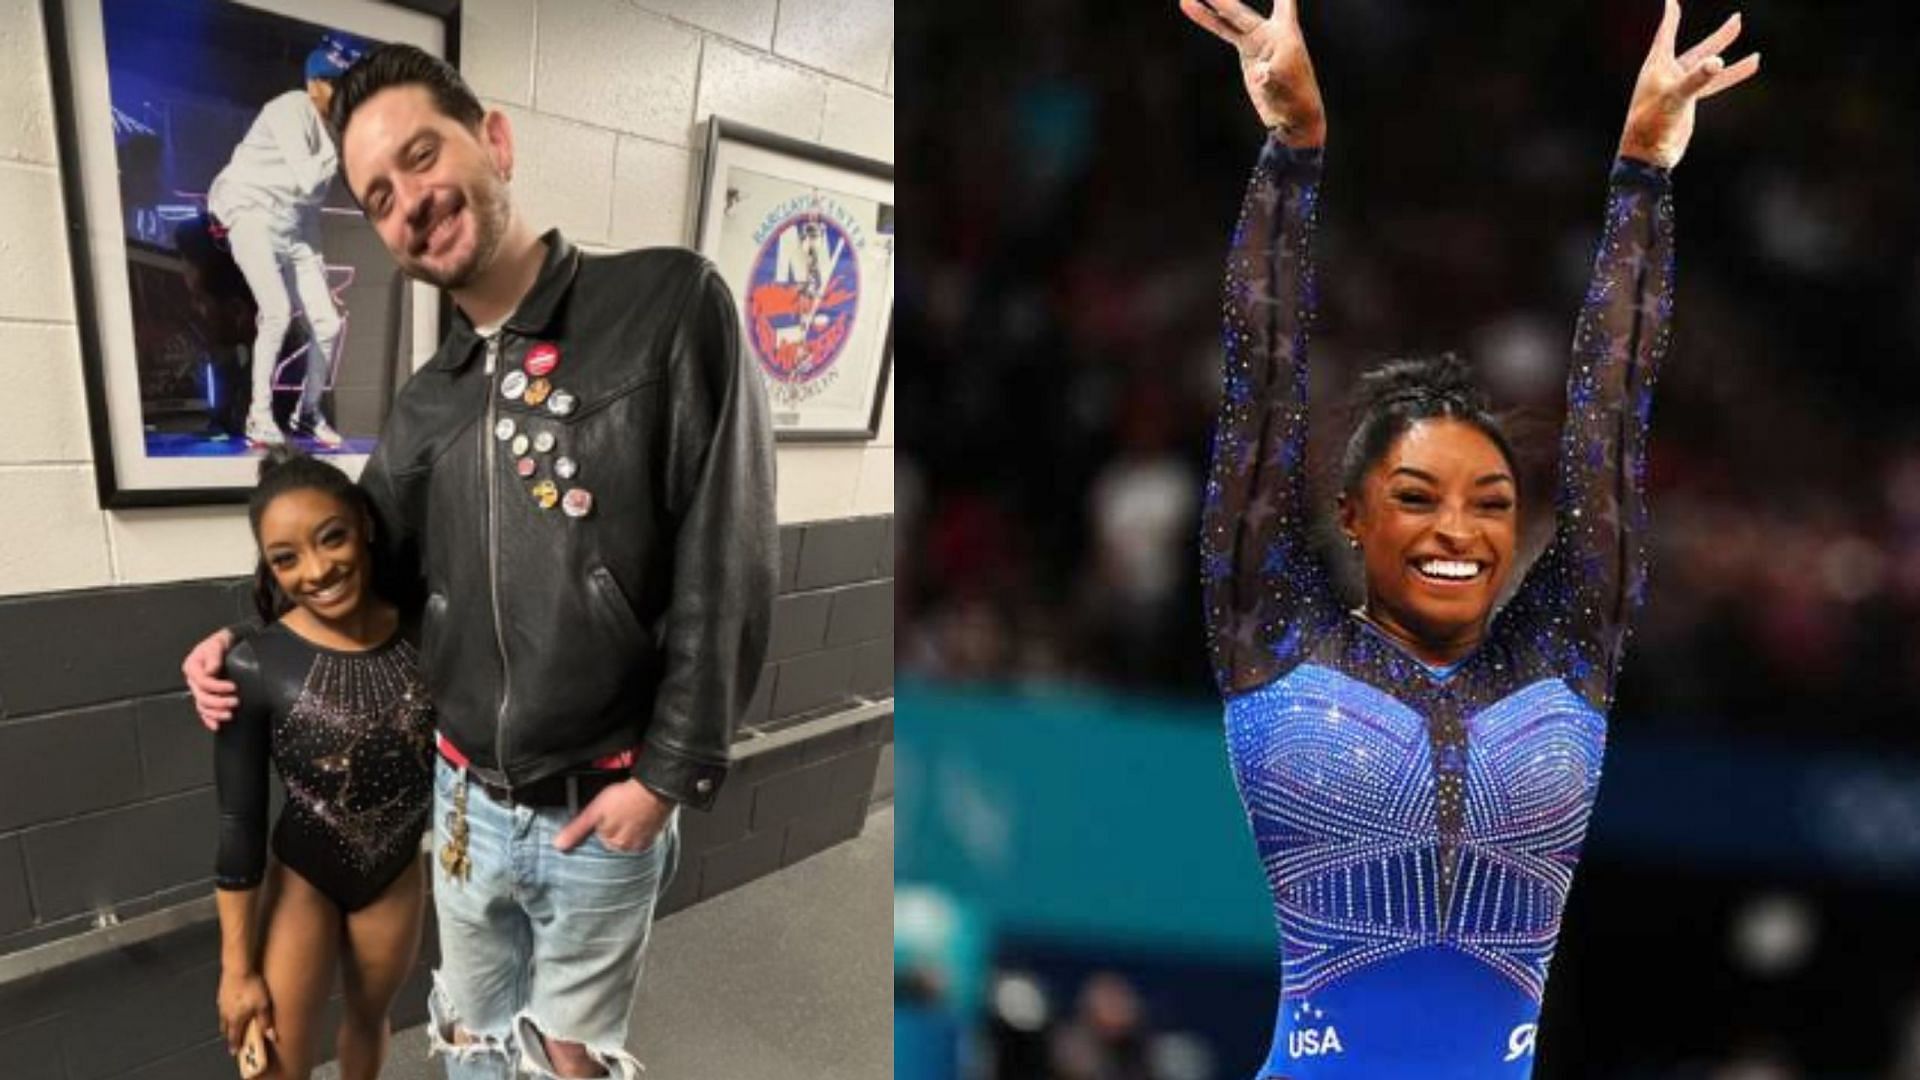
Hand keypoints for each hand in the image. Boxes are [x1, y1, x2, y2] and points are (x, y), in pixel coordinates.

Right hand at [183, 629, 237, 730]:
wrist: (227, 643)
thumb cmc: (220, 643)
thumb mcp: (217, 643)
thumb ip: (213, 656)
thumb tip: (211, 670)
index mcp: (193, 667)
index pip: (203, 682)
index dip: (217, 687)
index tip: (233, 687)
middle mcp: (194, 680)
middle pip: (202, 697)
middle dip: (219, 702)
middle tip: (235, 702)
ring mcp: (199, 689)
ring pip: (202, 706)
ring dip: (215, 713)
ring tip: (229, 715)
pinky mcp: (206, 695)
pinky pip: (203, 710)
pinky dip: (209, 719)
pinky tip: (216, 725)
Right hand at [216, 970, 275, 1054]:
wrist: (238, 968)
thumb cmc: (252, 987)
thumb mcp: (263, 1005)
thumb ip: (266, 1021)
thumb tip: (271, 1036)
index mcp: (235, 1019)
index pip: (234, 1036)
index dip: (235, 1044)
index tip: (234, 1052)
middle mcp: (226, 1013)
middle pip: (226, 1028)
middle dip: (230, 1035)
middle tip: (233, 1039)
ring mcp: (221, 1003)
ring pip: (223, 1017)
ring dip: (227, 1023)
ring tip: (231, 1024)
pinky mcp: (221, 993)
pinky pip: (223, 1006)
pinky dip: (227, 1010)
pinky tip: (230, 1006)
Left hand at [553, 778, 674, 852]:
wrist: (654, 788)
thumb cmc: (625, 797)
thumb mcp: (594, 811)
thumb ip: (577, 830)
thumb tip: (559, 845)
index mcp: (612, 844)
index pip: (598, 839)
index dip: (599, 824)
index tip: (604, 814)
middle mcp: (627, 847)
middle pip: (613, 839)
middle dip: (613, 826)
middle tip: (616, 809)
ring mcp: (642, 841)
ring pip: (627, 836)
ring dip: (626, 826)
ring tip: (627, 810)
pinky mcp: (653, 834)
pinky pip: (641, 833)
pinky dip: (638, 826)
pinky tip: (637, 815)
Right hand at [1179, 0, 1325, 145]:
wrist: (1293, 117)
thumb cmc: (1297, 101)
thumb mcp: (1286, 89)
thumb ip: (1271, 78)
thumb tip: (1259, 72)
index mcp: (1286, 37)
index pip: (1285, 2)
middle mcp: (1270, 33)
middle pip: (1242, 12)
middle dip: (1223, 0)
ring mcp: (1256, 41)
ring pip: (1229, 18)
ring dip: (1210, 5)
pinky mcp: (1246, 51)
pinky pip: (1223, 30)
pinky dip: (1206, 18)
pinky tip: (1189, 5)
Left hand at [1619, 0, 1759, 167]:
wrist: (1647, 154)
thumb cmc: (1652, 124)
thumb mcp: (1676, 98)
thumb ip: (1696, 79)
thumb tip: (1717, 61)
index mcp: (1658, 68)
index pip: (1666, 35)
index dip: (1671, 17)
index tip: (1671, 0)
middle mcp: (1668, 75)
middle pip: (1698, 49)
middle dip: (1719, 37)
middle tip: (1738, 18)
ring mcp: (1679, 89)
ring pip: (1709, 67)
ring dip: (1730, 57)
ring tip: (1756, 54)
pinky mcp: (1687, 103)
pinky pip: (1714, 85)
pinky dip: (1732, 75)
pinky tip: (1750, 66)